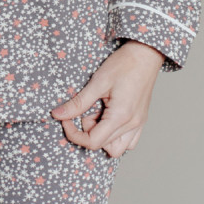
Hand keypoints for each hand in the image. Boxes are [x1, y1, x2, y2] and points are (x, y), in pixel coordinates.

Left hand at [50, 41, 164, 155]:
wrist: (146, 54)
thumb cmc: (125, 64)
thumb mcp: (97, 82)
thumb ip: (78, 103)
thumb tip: (58, 115)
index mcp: (120, 117)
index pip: (93, 142)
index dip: (74, 134)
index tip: (66, 120)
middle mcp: (132, 124)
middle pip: (102, 145)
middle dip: (87, 131)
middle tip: (85, 110)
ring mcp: (138, 124)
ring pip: (117, 148)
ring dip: (102, 137)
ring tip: (98, 115)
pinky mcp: (141, 120)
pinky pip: (128, 141)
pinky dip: (115, 137)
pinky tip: (108, 119)